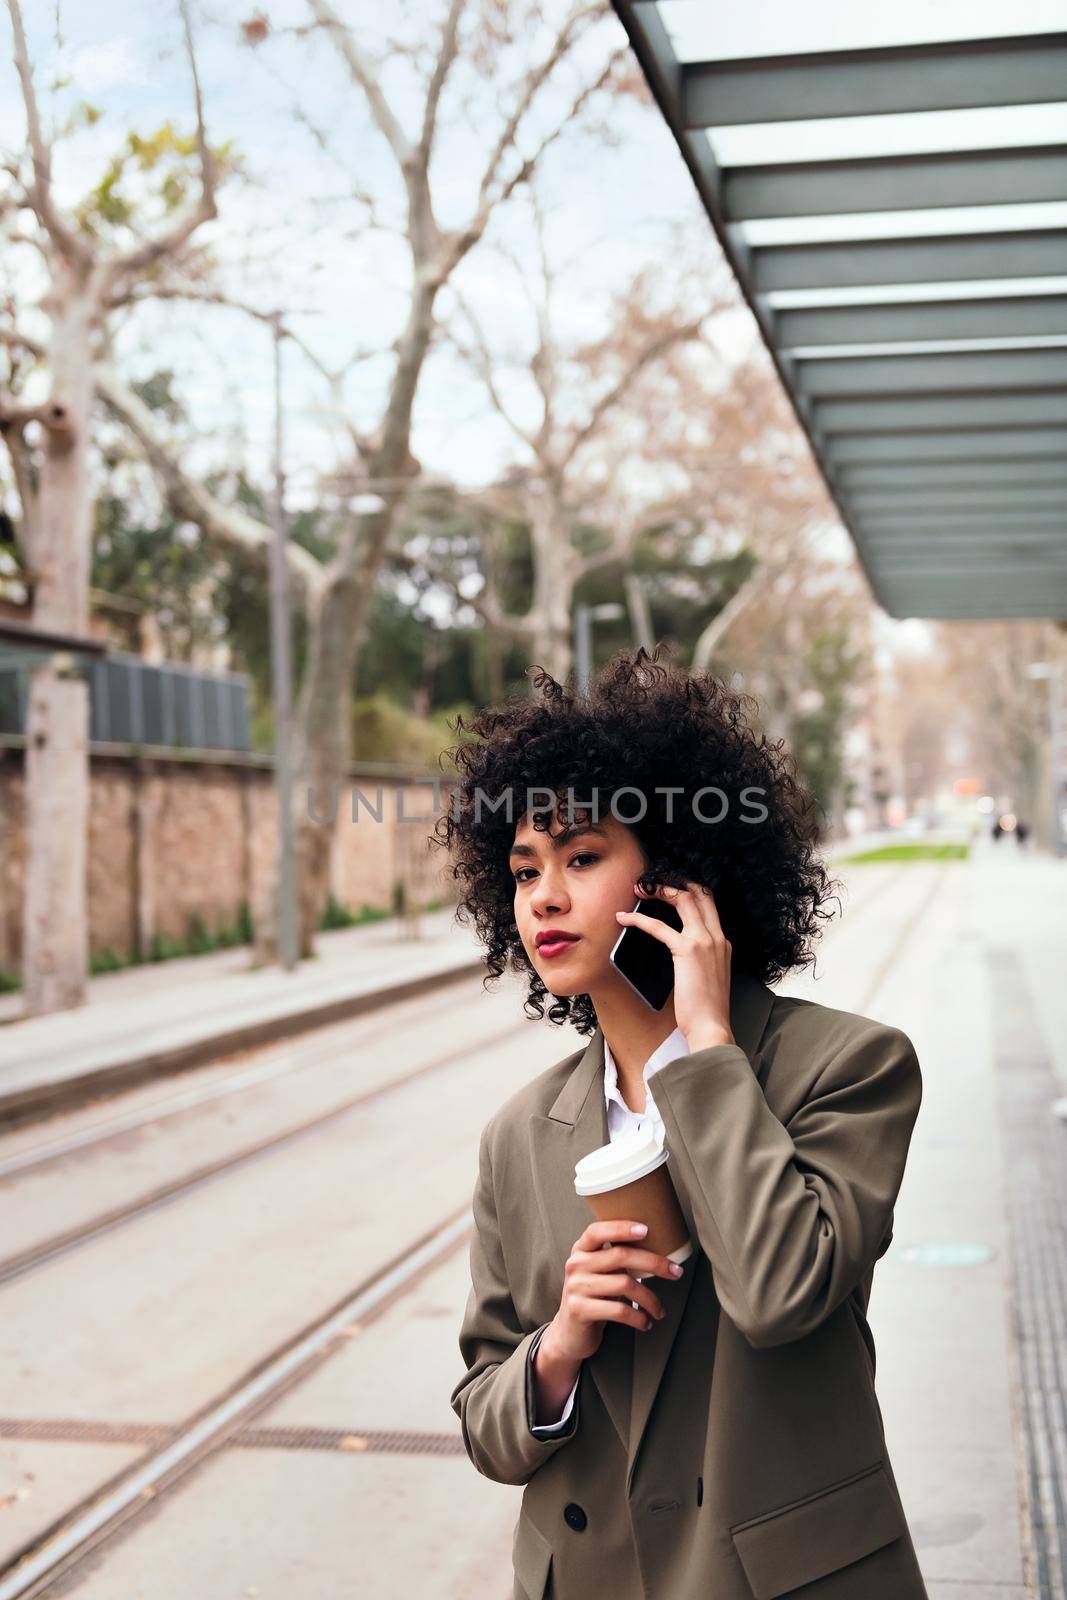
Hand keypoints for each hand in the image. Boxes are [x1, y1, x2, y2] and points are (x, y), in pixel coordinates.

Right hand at [546, 1218, 683, 1363]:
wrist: (569, 1333)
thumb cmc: (593, 1297)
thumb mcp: (599, 1273)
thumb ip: (616, 1258)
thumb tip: (658, 1248)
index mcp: (581, 1250)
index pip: (597, 1230)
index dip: (621, 1227)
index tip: (646, 1229)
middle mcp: (576, 1264)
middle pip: (621, 1255)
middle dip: (654, 1263)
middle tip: (676, 1272)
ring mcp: (576, 1287)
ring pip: (625, 1284)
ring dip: (650, 1298)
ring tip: (659, 1309)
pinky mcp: (580, 1310)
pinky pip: (618, 1310)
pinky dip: (638, 1317)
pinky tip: (645, 1322)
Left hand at [615, 878, 734, 1050]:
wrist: (712, 1027)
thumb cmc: (706, 1010)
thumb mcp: (708, 978)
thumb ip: (699, 961)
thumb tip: (679, 956)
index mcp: (722, 943)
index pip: (709, 904)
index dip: (690, 890)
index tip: (670, 887)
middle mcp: (717, 937)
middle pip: (700, 893)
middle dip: (675, 882)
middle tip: (653, 881)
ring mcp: (705, 941)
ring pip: (684, 899)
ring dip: (660, 890)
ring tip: (639, 888)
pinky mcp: (687, 950)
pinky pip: (659, 926)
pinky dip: (639, 919)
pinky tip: (625, 918)